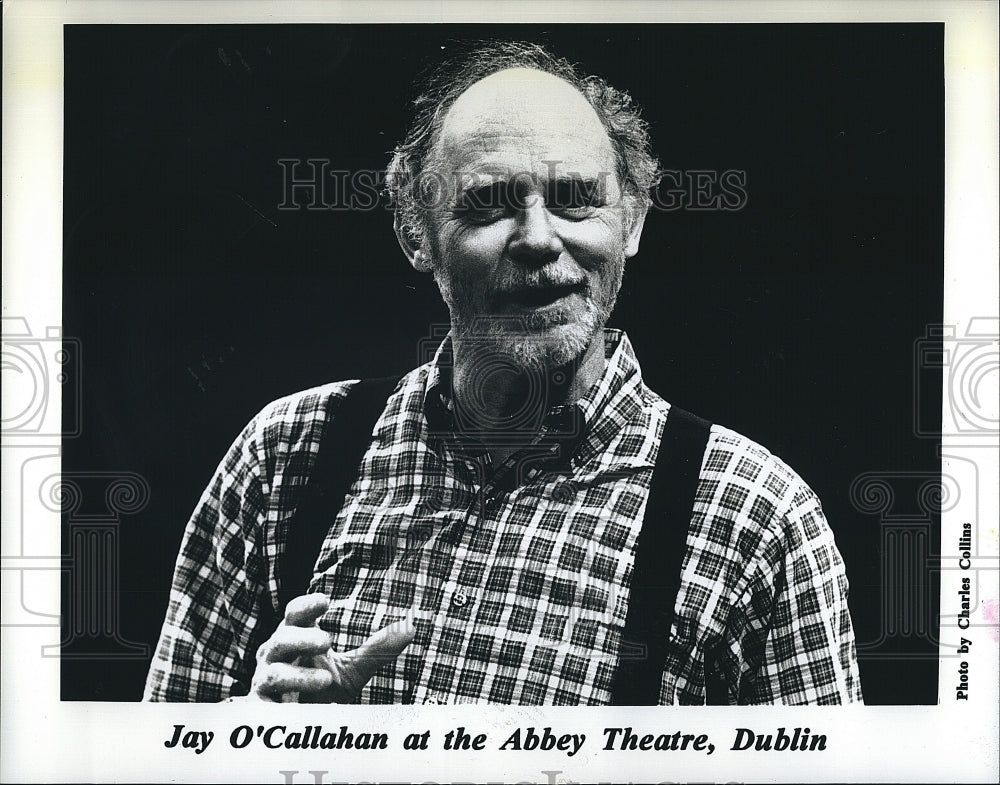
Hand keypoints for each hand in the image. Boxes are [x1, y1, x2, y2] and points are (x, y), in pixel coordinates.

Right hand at [242, 594, 414, 702]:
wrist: (298, 729)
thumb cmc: (321, 690)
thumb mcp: (353, 670)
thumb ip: (378, 650)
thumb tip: (411, 627)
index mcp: (296, 638)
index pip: (295, 614)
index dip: (306, 606)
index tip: (324, 601)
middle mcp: (276, 656)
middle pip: (281, 639)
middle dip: (301, 638)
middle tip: (326, 640)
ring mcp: (266, 682)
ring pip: (273, 673)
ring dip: (297, 676)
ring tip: (325, 679)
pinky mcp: (261, 710)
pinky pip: (267, 708)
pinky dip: (283, 708)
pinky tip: (298, 710)